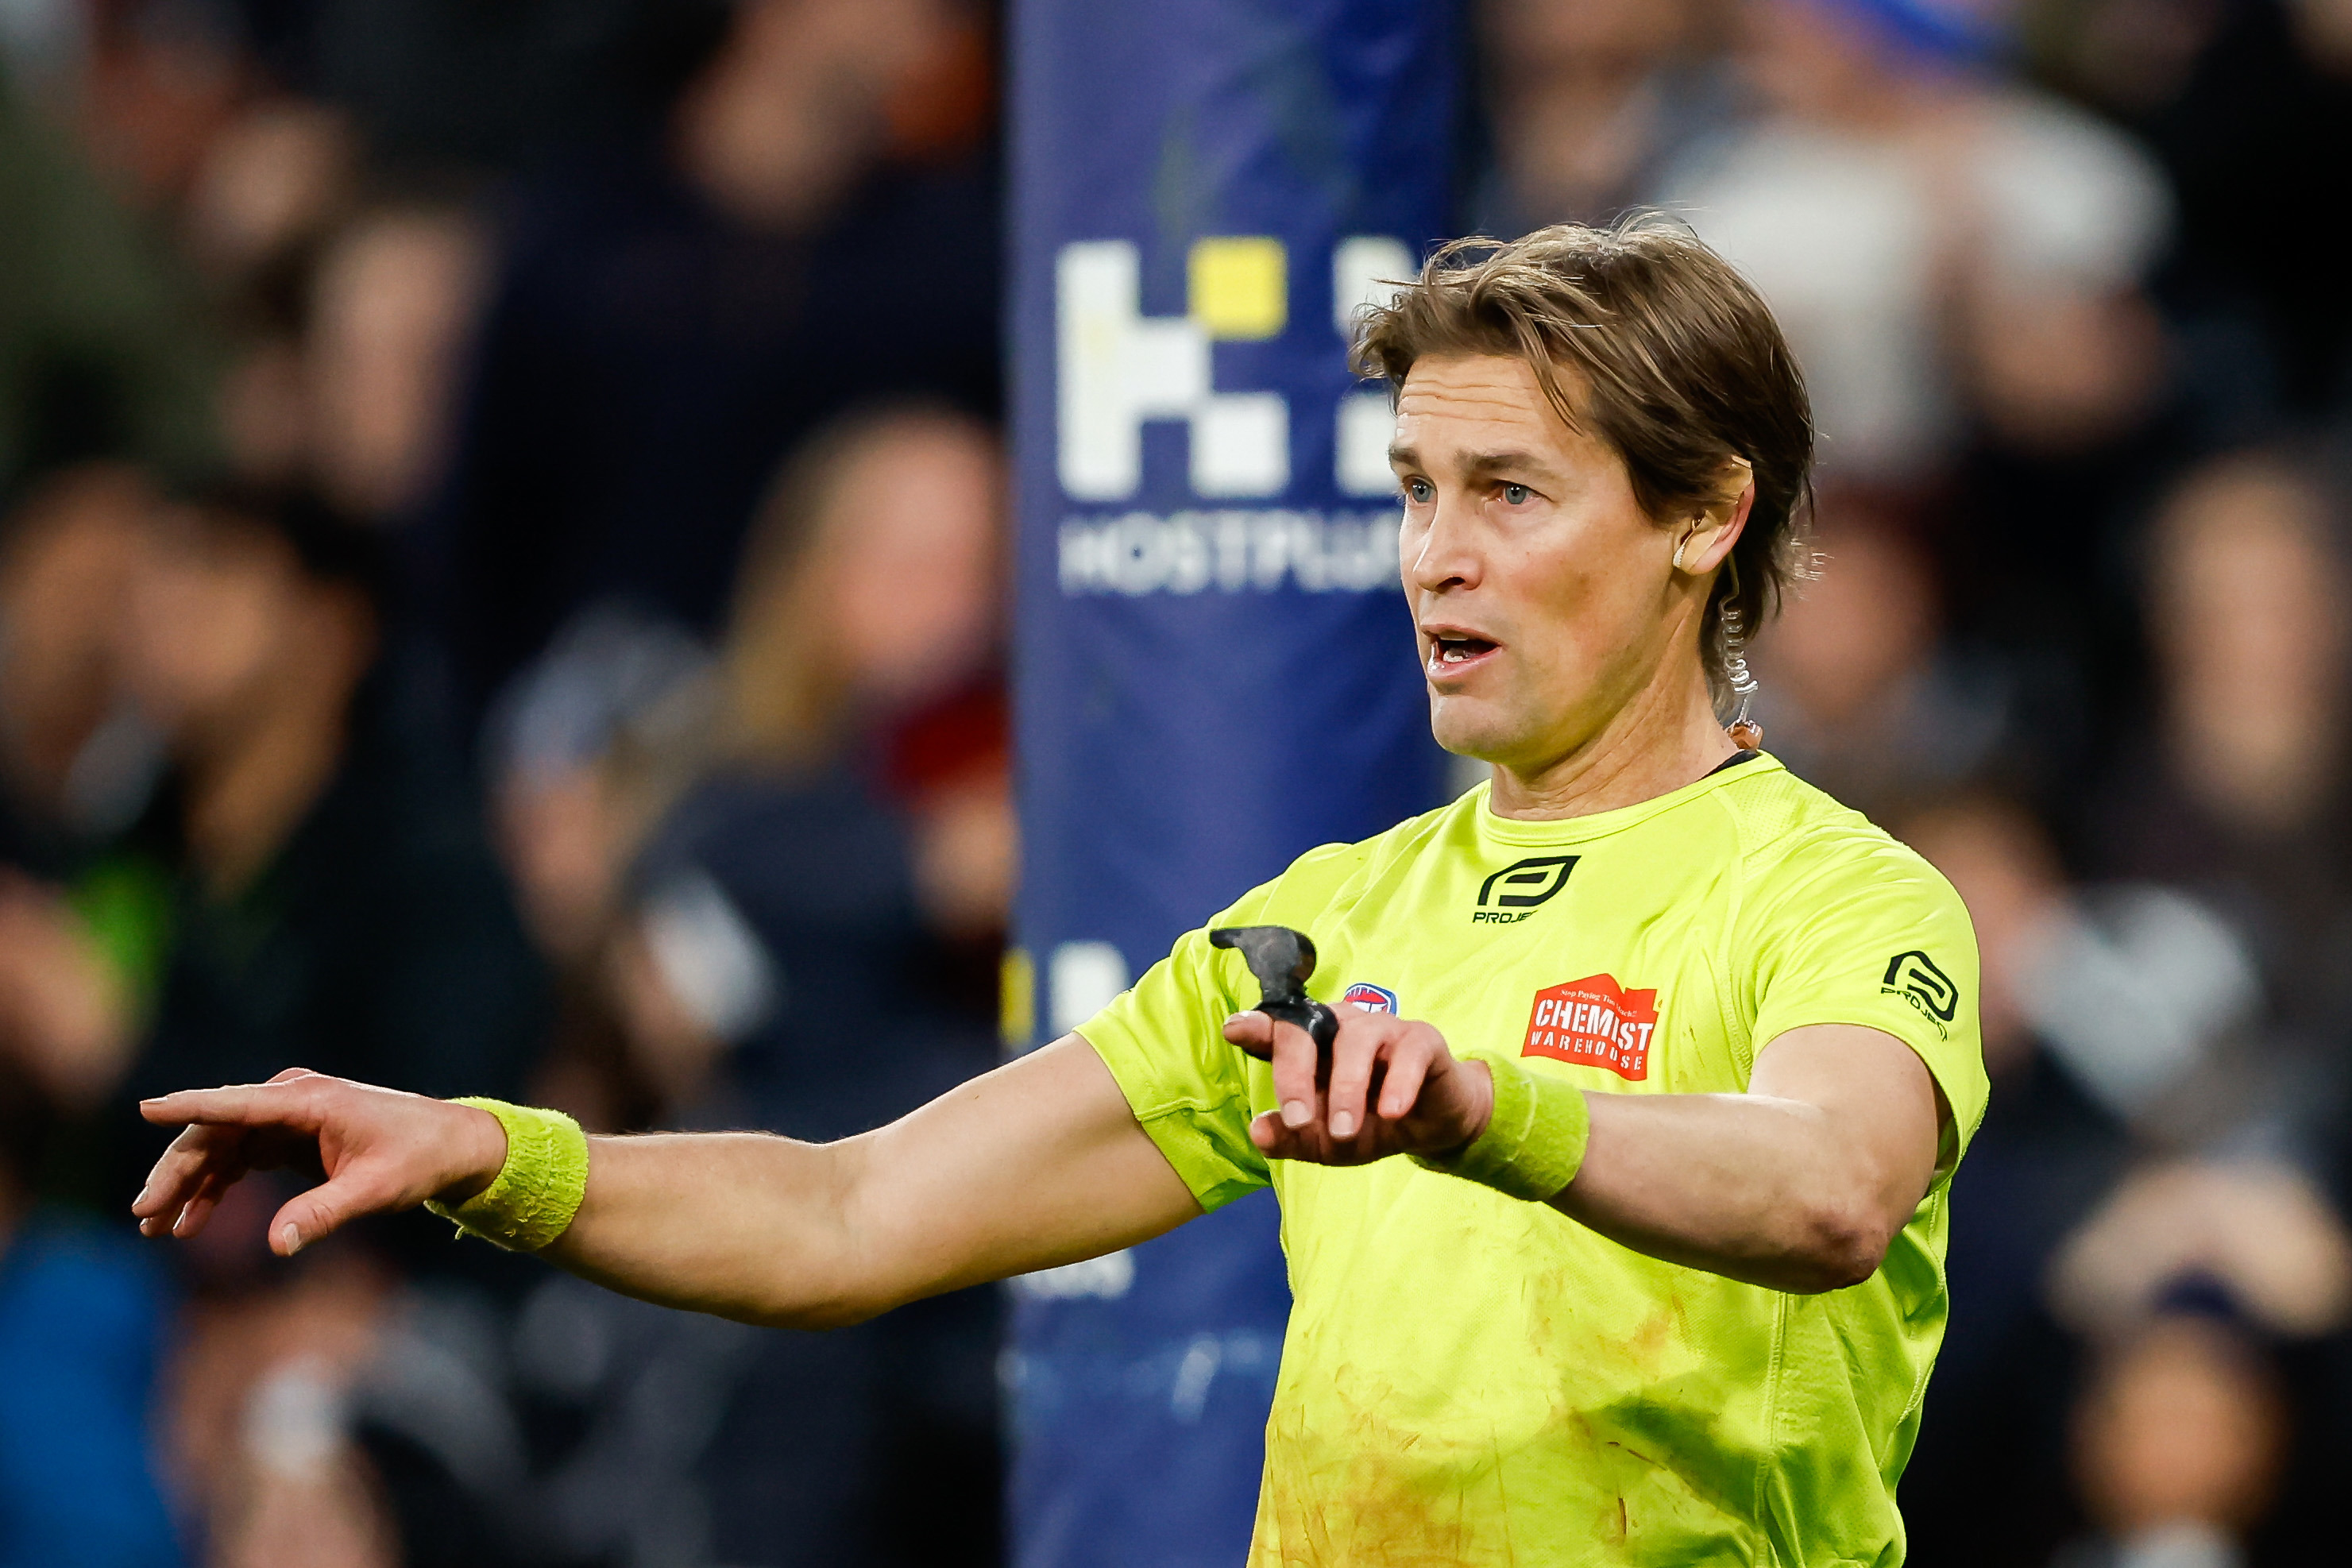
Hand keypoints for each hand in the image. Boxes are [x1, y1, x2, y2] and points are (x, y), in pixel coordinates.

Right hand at [134, 1069, 508, 1255]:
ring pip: (220, 1147)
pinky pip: (238, 1159)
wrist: (451, 1146)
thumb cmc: (419, 1159)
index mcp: (309, 1100)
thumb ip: (324, 1213)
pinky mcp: (289, 1136)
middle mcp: (292, 1100)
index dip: (188, 1107)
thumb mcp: (375, 1189)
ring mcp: (287, 1116)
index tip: (145, 1110)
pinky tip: (191, 1221)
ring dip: (188, 1184)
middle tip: (145, 1215)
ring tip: (157, 1228)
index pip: (236, 1103)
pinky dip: (214, 1187)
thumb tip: (276, 1245)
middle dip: (177, 1172)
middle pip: (216, 1131)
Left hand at [1221, 1009, 1493, 1164]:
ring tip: (1346, 1131)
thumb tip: (1258, 1131)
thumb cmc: (1370, 1124)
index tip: (1235, 1031)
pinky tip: (1391, 1112)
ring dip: (1347, 1088)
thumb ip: (1291, 1138)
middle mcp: (1340, 1027)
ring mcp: (1381, 1028)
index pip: (1277, 1029)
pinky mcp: (1422, 1040)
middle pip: (1306, 1030)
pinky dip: (1398, 1082)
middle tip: (1297, 1119)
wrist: (1431, 1127)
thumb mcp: (1326, 1142)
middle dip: (1295, 1074)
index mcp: (1310, 1045)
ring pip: (1355, 1041)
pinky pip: (1408, 1053)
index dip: (1256, 1027)